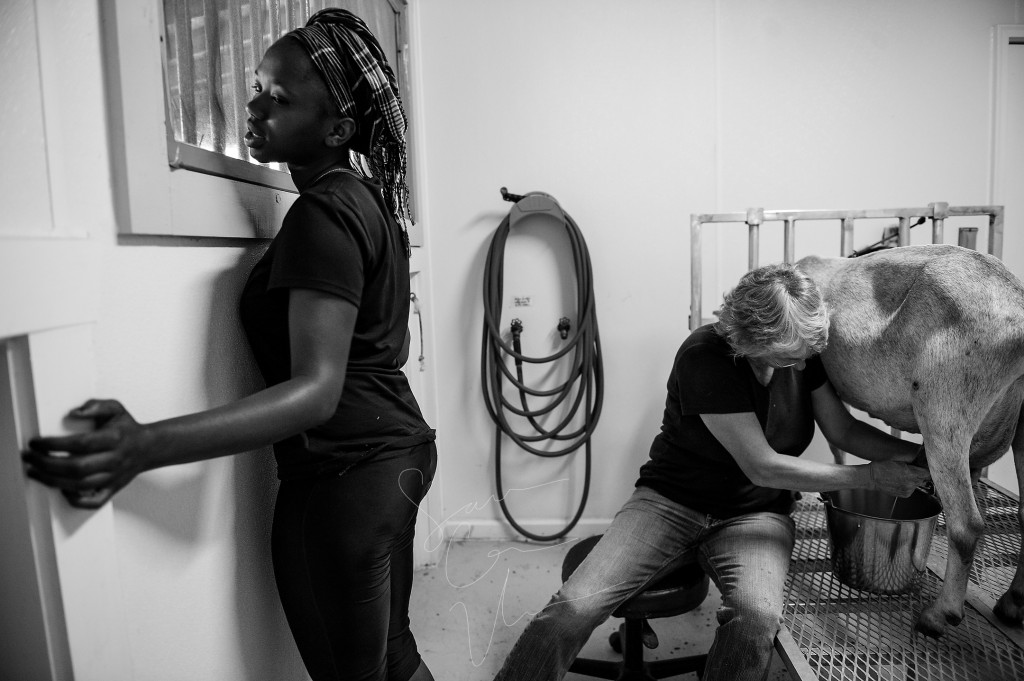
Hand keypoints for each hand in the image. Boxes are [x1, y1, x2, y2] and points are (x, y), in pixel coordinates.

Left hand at [22, 399, 149, 508]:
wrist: (148, 448)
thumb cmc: (128, 430)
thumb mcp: (116, 409)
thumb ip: (96, 406)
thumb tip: (75, 412)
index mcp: (114, 439)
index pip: (80, 444)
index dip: (54, 444)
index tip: (37, 443)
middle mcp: (114, 460)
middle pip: (76, 468)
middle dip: (47, 464)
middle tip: (30, 458)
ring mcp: (113, 477)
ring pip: (79, 485)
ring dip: (52, 481)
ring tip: (35, 472)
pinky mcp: (112, 489)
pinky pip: (92, 502)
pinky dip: (74, 500)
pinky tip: (61, 490)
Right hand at [868, 460, 931, 497]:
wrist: (871, 477)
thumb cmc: (882, 467)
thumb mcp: (898, 460)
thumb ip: (912, 464)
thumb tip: (921, 464)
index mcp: (910, 474)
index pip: (927, 473)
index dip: (926, 469)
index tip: (924, 467)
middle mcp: (911, 484)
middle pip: (923, 479)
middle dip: (919, 474)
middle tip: (912, 470)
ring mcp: (908, 490)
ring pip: (917, 484)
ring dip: (913, 480)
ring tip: (902, 476)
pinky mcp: (905, 495)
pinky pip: (911, 489)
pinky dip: (908, 485)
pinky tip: (900, 481)